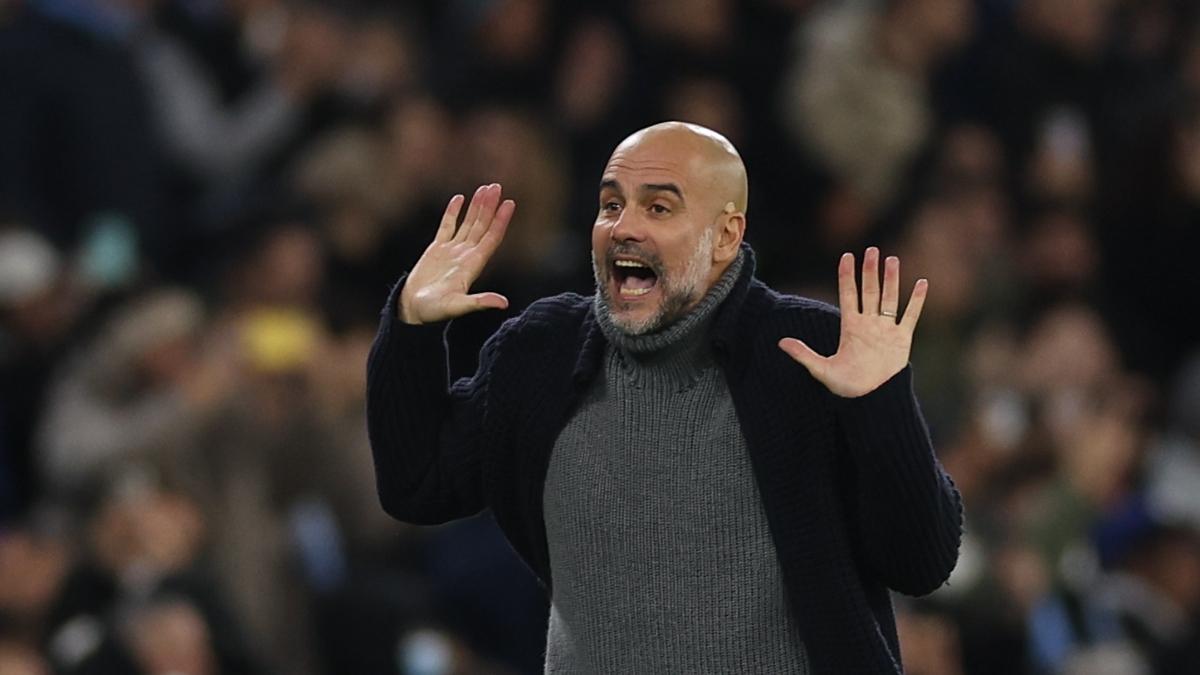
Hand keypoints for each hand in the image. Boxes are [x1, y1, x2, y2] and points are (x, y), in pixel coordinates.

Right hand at [399, 184, 514, 323]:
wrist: (412, 312)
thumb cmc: (434, 312)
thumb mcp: (457, 307)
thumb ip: (479, 303)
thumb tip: (503, 304)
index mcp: (473, 265)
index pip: (491, 238)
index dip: (501, 221)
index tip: (510, 203)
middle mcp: (466, 255)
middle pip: (482, 226)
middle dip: (489, 207)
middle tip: (497, 186)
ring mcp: (452, 251)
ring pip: (467, 223)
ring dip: (476, 207)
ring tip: (485, 188)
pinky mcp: (436, 249)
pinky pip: (447, 226)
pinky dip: (453, 212)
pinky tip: (459, 198)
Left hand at [778, 247, 927, 397]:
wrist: (871, 399)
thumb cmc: (845, 386)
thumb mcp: (821, 369)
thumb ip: (803, 354)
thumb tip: (780, 343)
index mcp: (850, 327)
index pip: (848, 294)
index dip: (847, 276)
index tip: (847, 256)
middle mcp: (869, 324)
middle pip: (870, 291)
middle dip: (870, 271)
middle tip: (871, 250)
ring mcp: (886, 330)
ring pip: (890, 298)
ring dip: (892, 280)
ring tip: (892, 260)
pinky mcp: (902, 339)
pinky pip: (911, 316)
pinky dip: (917, 300)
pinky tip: (922, 283)